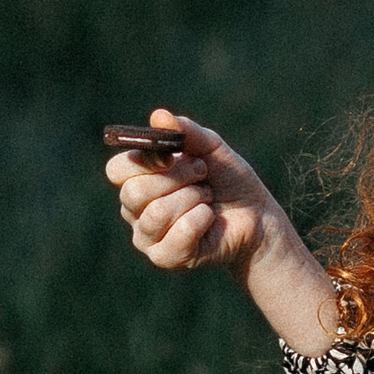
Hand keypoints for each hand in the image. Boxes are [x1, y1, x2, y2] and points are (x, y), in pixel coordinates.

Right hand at [105, 108, 285, 275]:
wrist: (257, 215)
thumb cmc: (228, 180)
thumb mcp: (211, 147)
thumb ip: (185, 132)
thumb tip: (158, 115)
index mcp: (137, 180)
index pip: (116, 170)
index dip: (143, 162)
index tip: (171, 157)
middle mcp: (135, 210)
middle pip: (133, 192)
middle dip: (177, 178)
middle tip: (202, 175)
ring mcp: (147, 237)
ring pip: (157, 213)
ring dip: (193, 199)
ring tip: (207, 198)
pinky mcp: (165, 257)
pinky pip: (179, 235)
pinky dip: (202, 220)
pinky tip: (210, 220)